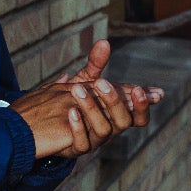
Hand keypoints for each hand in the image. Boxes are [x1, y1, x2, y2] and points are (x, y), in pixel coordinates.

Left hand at [13, 41, 165, 163]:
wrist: (46, 124)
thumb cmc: (73, 101)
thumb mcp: (85, 81)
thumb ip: (96, 65)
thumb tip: (104, 41)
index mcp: (117, 115)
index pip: (139, 113)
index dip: (143, 104)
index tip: (139, 89)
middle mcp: (110, 129)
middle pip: (124, 121)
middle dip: (115, 101)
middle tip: (102, 83)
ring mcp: (94, 140)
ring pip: (104, 130)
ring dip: (93, 109)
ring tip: (78, 89)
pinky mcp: (76, 148)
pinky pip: (83, 143)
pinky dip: (78, 126)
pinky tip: (71, 110)